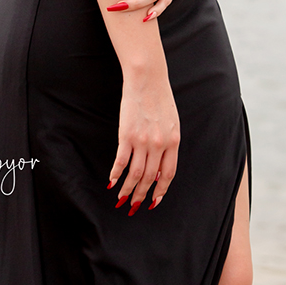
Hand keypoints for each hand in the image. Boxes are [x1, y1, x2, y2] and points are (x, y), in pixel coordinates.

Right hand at [108, 70, 179, 214]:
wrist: (147, 78)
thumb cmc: (160, 97)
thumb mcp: (172, 121)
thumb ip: (169, 142)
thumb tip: (161, 165)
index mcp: (173, 141)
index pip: (168, 174)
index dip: (161, 190)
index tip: (154, 201)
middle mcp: (159, 144)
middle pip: (151, 178)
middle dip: (142, 195)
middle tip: (134, 206)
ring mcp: (142, 140)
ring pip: (136, 174)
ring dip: (128, 189)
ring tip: (121, 198)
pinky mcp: (126, 134)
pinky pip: (121, 160)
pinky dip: (116, 173)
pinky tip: (112, 181)